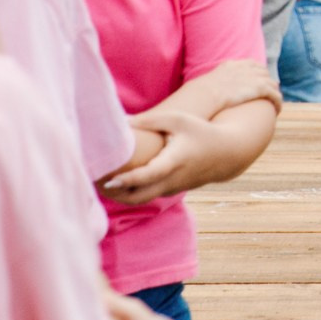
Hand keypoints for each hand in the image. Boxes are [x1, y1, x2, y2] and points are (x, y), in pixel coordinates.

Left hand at [104, 109, 241, 204]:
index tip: (108, 179)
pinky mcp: (169, 191)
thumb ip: (148, 120)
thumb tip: (119, 120)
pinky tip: (116, 181)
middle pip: (138, 196)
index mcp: (174, 161)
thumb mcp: (177, 120)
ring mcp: (171, 189)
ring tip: (98, 180)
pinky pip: (145, 195)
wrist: (226, 154)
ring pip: (140, 199)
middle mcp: (172, 180)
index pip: (148, 176)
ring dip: (119, 194)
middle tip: (94, 181)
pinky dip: (130, 191)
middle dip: (114, 193)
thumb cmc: (199, 132)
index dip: (128, 179)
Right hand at [169, 58, 282, 118]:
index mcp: (230, 65)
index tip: (258, 81)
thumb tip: (195, 99)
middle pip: (262, 72)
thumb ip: (204, 89)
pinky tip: (277, 110)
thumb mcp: (200, 87)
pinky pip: (274, 94)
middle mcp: (243, 68)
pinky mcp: (259, 87)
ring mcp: (252, 77)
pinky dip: (277, 101)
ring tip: (274, 103)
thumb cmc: (196, 97)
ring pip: (271, 83)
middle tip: (268, 94)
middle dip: (267, 82)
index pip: (249, 64)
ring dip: (273, 93)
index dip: (256, 73)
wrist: (203, 96)